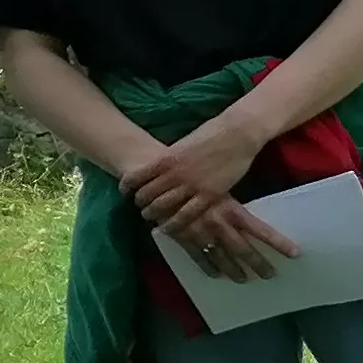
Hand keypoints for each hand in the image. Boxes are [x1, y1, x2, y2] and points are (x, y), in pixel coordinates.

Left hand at [119, 112, 261, 233]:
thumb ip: (170, 158)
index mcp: (165, 159)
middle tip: (142, 207)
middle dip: (140, 204)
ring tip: (152, 218)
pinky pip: (186, 215)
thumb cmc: (211, 134)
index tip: (126, 192)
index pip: (135, 177)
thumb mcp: (182, 144)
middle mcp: (174, 174)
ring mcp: (191, 186)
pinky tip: (168, 228)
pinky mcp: (209, 195)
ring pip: (163, 207)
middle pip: (146, 195)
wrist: (236, 133)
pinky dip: (174, 224)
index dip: (126, 187)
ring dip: (153, 215)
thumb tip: (159, 168)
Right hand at [160, 187, 303, 284]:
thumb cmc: (196, 178)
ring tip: (244, 280)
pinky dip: (208, 267)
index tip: (295, 253)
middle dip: (258, 264)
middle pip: (243, 250)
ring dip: (234, 270)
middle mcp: (218, 224)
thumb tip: (253, 214)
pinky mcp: (183, 238)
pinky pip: (198, 257)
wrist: (160, 178)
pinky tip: (216, 275)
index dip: (278, 242)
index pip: (261, 230)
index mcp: (231, 210)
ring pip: (222, 257)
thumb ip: (235, 203)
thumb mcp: (221, 186)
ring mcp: (200, 233)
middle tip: (270, 275)